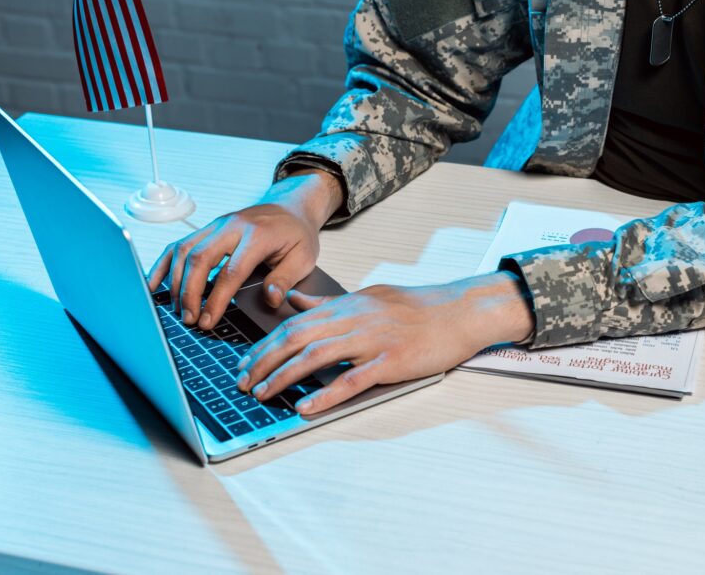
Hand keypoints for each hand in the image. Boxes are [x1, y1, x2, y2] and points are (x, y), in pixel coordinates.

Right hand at [147, 169, 342, 329]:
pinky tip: (154, 284)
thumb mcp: (303, 258)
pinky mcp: (208, 228)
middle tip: (189, 319)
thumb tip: (271, 299)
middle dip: (190, 292)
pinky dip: (164, 264)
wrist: (291, 207)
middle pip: (200, 259)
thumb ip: (285, 279)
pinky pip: (180, 244)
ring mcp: (217, 225)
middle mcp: (232, 226)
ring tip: (178, 309)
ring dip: (177, 282)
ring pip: (185, 250)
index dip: (216, 299)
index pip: (231, 271)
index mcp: (258, 234)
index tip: (208, 320)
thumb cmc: (296, 234)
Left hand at [236, 271, 534, 413]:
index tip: (244, 362)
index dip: (264, 343)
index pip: (294, 322)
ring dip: (283, 376)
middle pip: (297, 337)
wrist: (462, 311)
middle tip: (242, 382)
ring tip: (262, 394)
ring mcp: (373, 339)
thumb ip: (329, 303)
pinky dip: (326, 394)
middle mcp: (355, 318)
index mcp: (348, 304)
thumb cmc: (421, 308)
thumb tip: (295, 301)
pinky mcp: (392, 360)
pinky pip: (352, 379)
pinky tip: (306, 407)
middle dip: (263, 360)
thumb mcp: (370, 296)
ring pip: (317, 356)